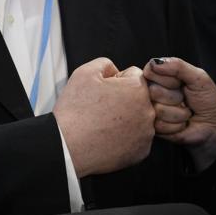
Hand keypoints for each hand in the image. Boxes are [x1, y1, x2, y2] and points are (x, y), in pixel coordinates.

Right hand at [54, 58, 155, 177]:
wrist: (67, 147)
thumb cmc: (75, 111)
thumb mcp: (85, 72)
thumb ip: (106, 63)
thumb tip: (116, 70)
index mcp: (138, 88)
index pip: (134, 75)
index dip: (117, 81)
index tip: (104, 93)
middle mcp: (148, 110)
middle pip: (140, 97)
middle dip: (125, 99)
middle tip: (102, 109)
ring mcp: (146, 133)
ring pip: (139, 118)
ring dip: (127, 118)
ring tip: (104, 124)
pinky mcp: (141, 151)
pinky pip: (138, 138)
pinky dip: (127, 137)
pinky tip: (109, 137)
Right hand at [143, 57, 215, 170]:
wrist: (215, 126)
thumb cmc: (208, 99)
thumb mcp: (198, 77)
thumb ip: (178, 66)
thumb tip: (155, 63)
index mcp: (161, 76)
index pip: (150, 71)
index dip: (168, 79)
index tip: (181, 83)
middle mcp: (153, 92)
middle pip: (152, 91)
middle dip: (175, 97)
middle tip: (185, 99)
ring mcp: (153, 110)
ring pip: (157, 109)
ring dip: (178, 113)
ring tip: (186, 112)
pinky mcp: (155, 128)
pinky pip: (159, 125)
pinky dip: (176, 125)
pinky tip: (182, 124)